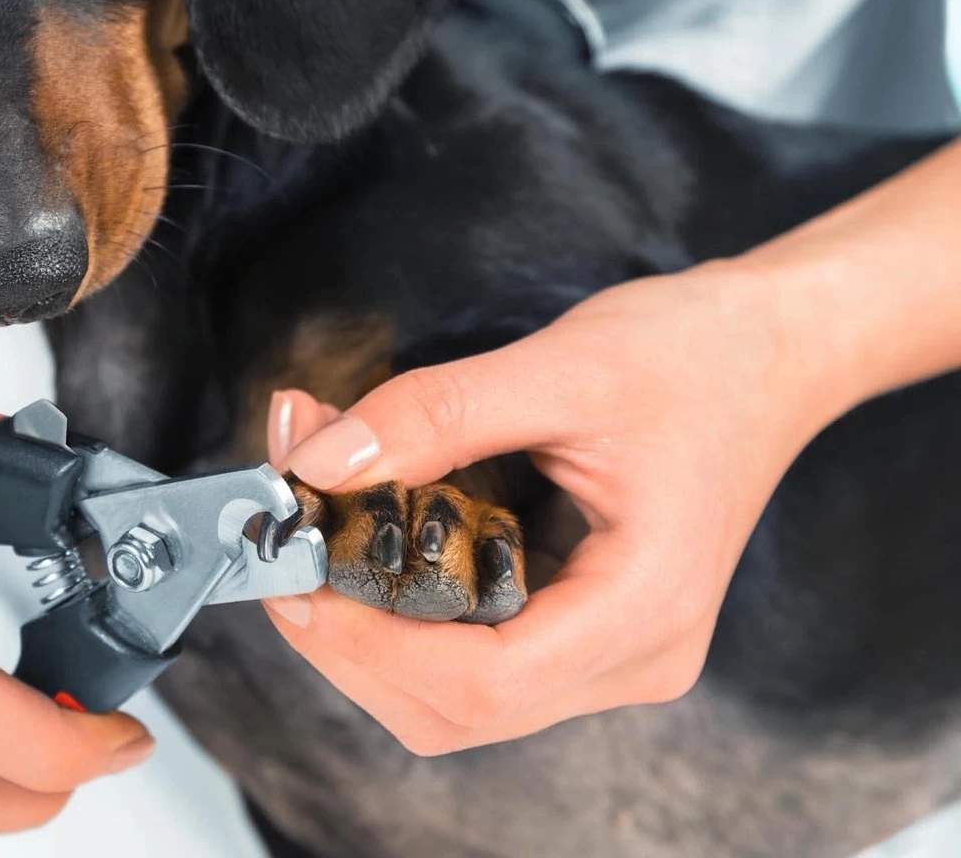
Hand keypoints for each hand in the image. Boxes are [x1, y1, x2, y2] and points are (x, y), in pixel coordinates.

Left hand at [262, 264, 841, 755]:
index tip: (292, 575)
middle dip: (351, 636)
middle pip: (454, 706)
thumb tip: (319, 461)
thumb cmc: (693, 355)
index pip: (480, 684)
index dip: (365, 644)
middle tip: (289, 543)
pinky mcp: (584, 618)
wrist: (766, 350)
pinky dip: (407, 600)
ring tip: (323, 523)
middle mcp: (631, 655)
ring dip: (370, 619)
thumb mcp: (559, 367)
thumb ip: (435, 417)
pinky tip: (375, 529)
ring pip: (456, 688)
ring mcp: (609, 646)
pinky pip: (476, 644)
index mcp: (644, 610)